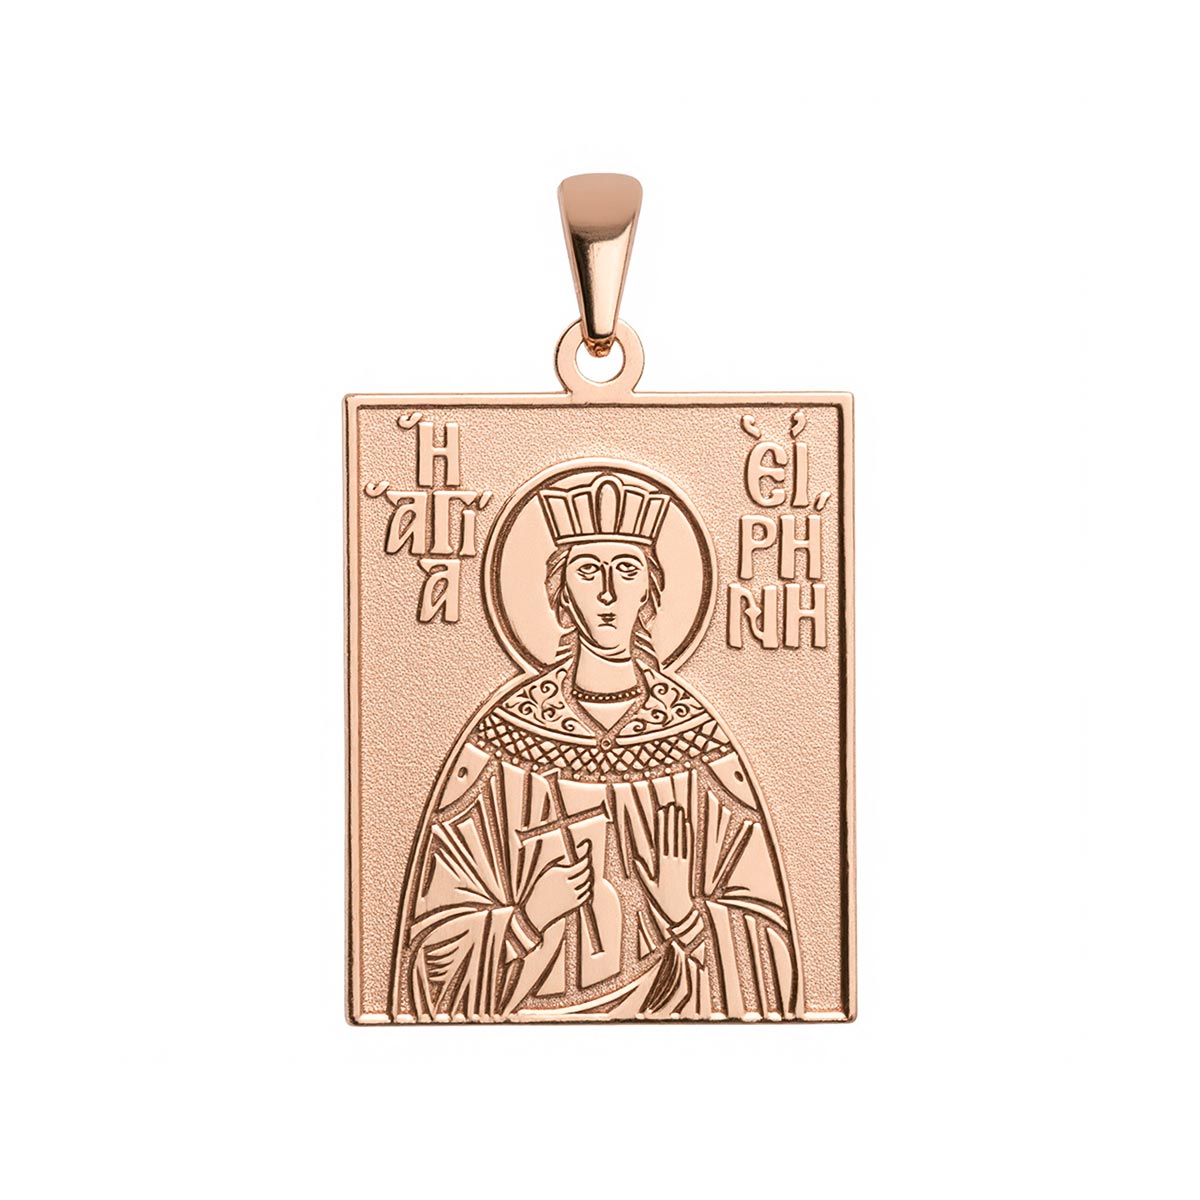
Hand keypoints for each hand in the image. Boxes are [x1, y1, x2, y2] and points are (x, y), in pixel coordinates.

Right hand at [523, 842, 592, 931]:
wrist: (536, 912)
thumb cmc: (540, 889)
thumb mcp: (547, 872)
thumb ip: (561, 862)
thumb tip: (572, 852)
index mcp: (559, 874)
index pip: (581, 864)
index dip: (587, 858)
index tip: (588, 854)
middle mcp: (567, 884)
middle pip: (586, 873)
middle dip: (589, 867)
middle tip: (588, 864)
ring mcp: (572, 895)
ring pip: (588, 884)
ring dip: (589, 878)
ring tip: (586, 874)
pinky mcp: (574, 905)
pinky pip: (587, 894)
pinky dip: (588, 889)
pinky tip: (584, 886)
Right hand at [635, 805, 693, 925]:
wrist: (680, 912)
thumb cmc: (662, 901)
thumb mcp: (647, 886)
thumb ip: (642, 871)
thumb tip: (635, 857)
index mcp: (662, 865)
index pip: (662, 840)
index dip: (662, 825)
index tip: (661, 812)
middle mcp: (673, 862)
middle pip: (672, 836)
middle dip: (671, 820)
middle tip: (671, 805)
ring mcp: (682, 863)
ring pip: (681, 839)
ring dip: (679, 824)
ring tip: (679, 810)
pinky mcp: (689, 866)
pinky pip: (689, 848)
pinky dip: (688, 836)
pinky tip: (688, 826)